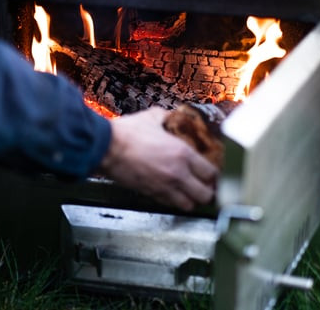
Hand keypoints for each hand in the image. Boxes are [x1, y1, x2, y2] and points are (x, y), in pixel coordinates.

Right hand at [98, 107, 217, 210]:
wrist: (105, 148)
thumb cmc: (127, 133)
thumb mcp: (152, 117)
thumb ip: (167, 117)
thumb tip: (172, 115)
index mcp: (182, 154)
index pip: (210, 173)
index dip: (214, 175)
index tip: (212, 173)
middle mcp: (177, 174)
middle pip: (205, 194)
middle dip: (207, 191)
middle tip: (205, 185)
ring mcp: (164, 187)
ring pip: (189, 205)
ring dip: (192, 200)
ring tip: (190, 193)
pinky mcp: (150, 194)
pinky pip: (170, 204)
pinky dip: (174, 201)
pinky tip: (172, 192)